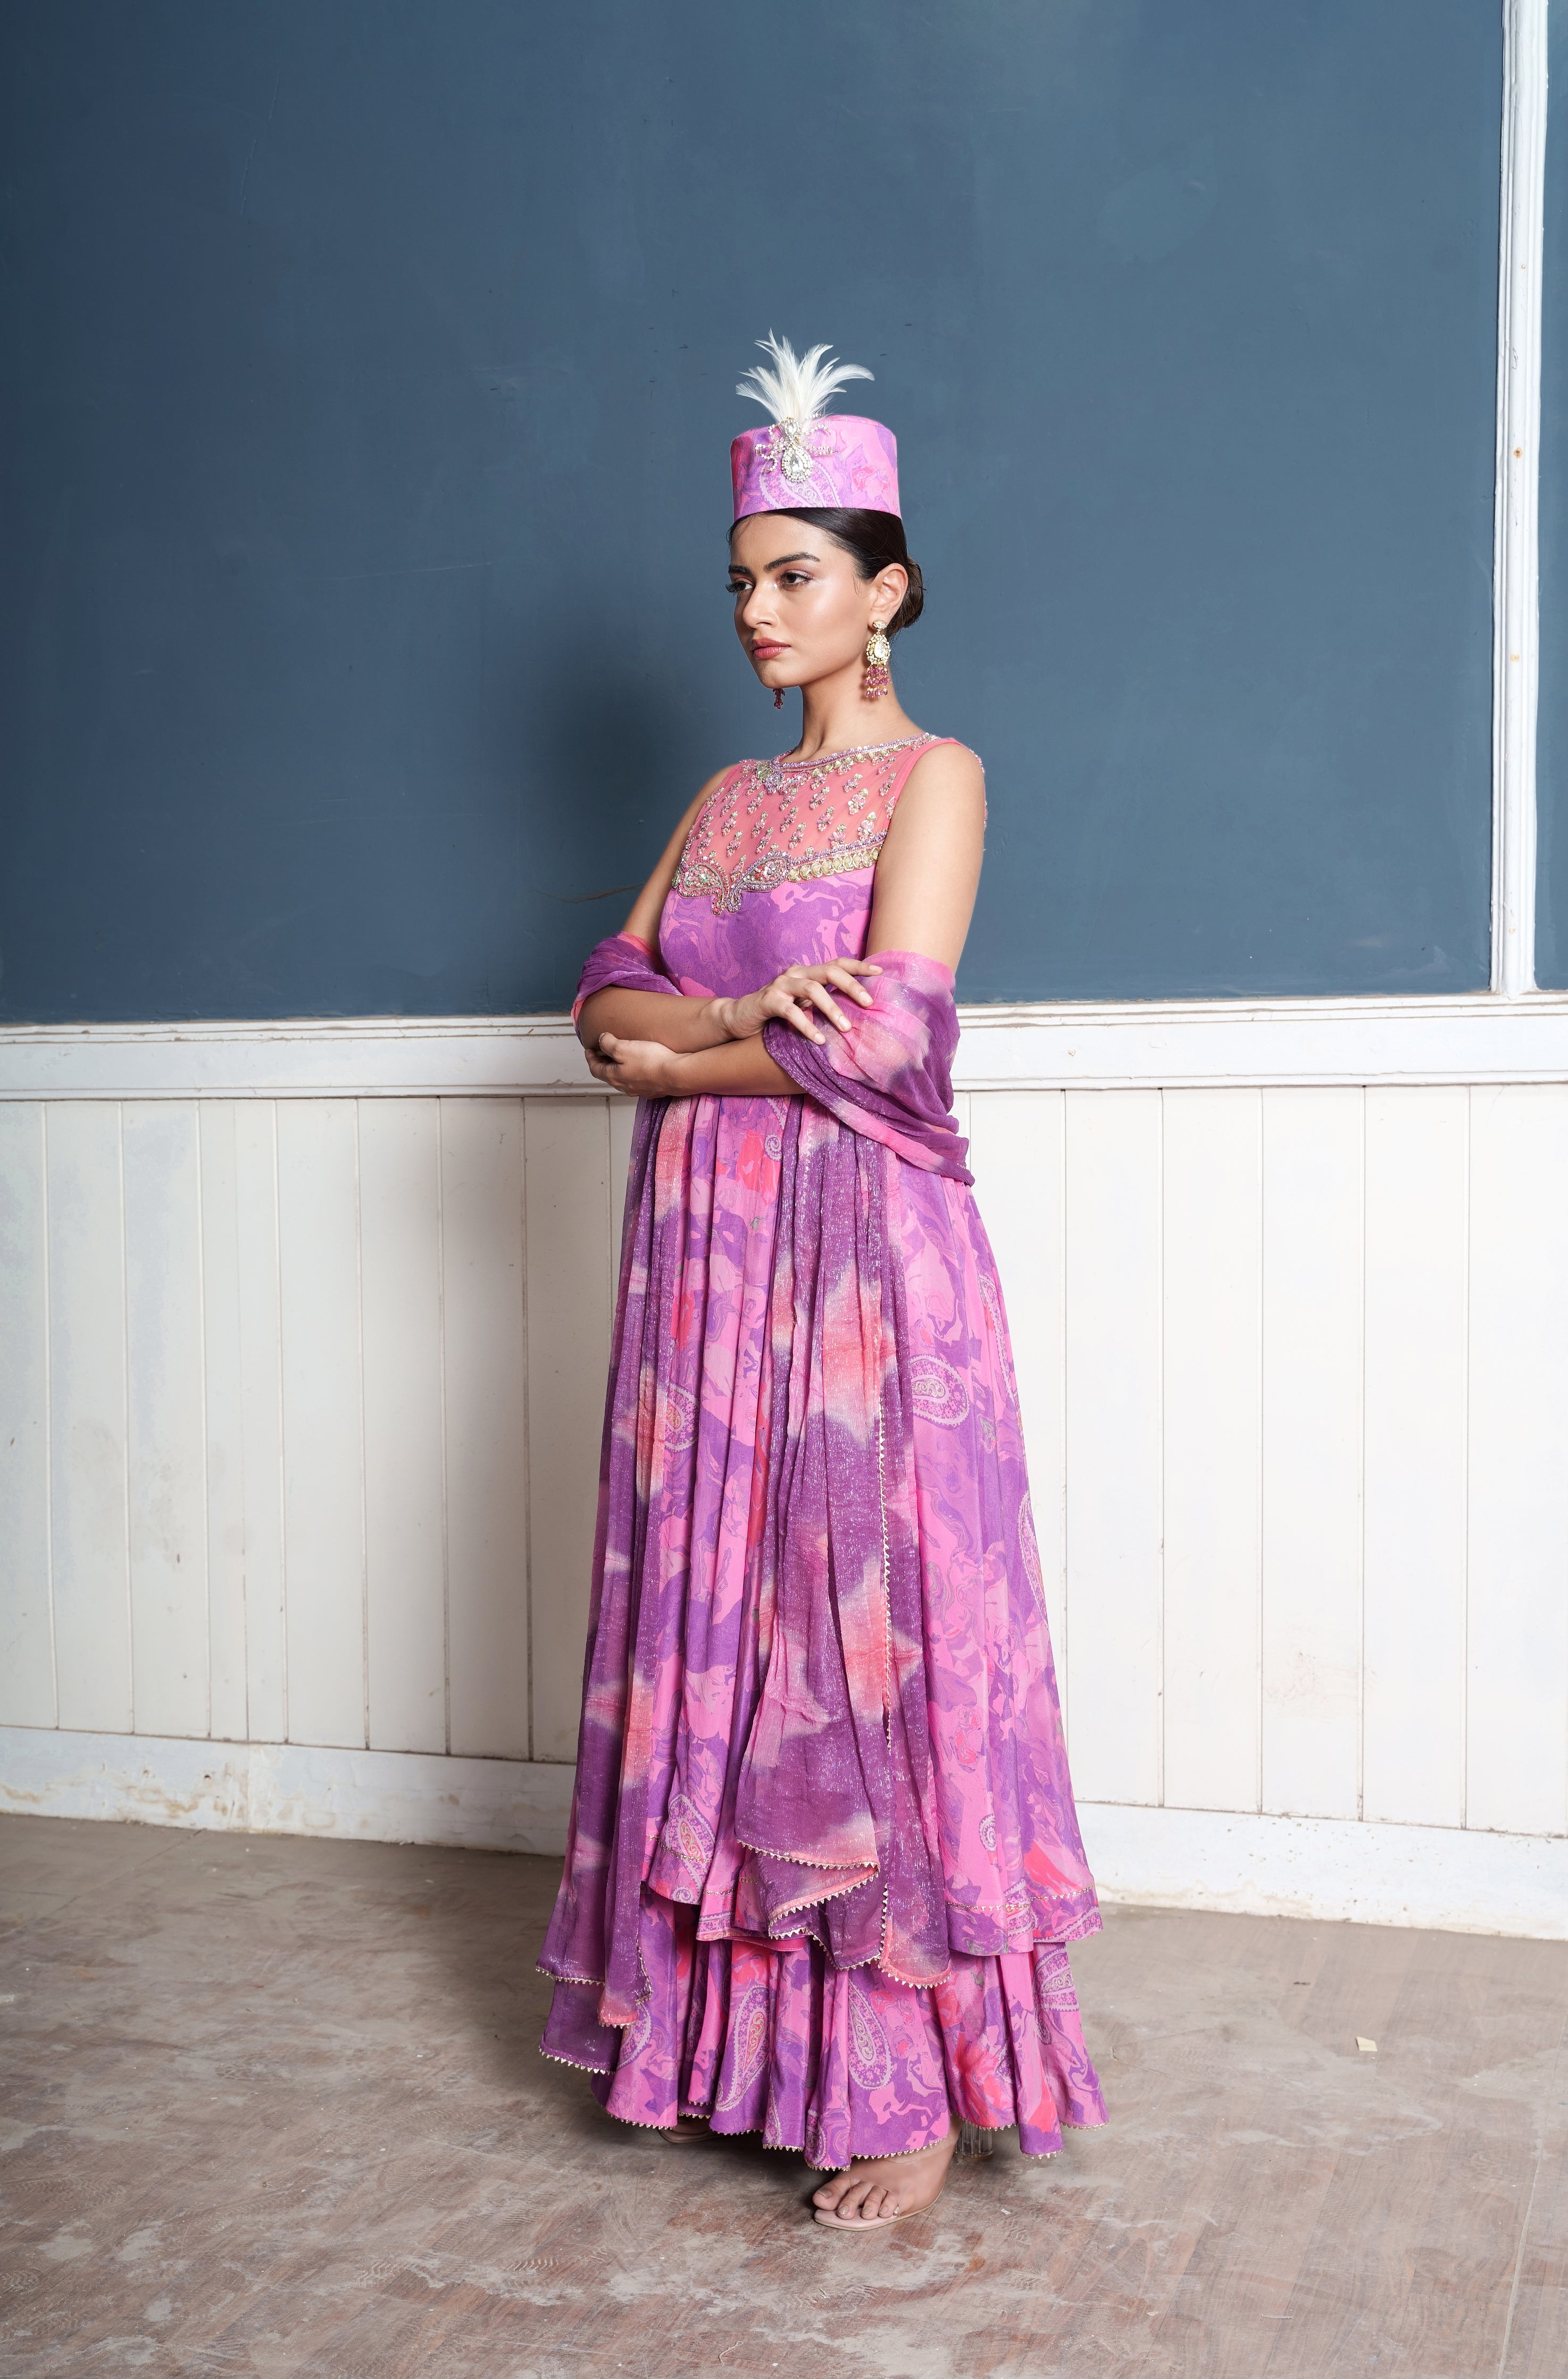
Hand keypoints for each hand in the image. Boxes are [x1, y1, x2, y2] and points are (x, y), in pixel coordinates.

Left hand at [585, 1033, 688, 1097]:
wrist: (677, 1074)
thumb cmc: (651, 1061)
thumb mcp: (623, 1048)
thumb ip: (608, 1043)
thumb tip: (601, 1040)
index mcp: (614, 1077)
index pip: (595, 1068)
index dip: (590, 1058)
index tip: (589, 1050)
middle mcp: (625, 1087)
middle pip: (609, 1075)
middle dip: (604, 1063)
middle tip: (603, 1053)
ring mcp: (640, 1090)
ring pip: (624, 1079)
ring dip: (619, 1069)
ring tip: (622, 1058)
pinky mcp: (654, 1089)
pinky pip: (639, 1081)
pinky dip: (634, 1073)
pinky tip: (641, 1066)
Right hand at [715, 959, 881, 1046]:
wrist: (740, 1017)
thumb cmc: (777, 1013)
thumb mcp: (804, 1005)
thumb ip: (824, 1002)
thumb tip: (858, 1014)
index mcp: (808, 972)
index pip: (837, 963)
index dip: (859, 966)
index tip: (880, 973)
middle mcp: (796, 973)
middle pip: (829, 971)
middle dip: (852, 986)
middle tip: (869, 1003)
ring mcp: (781, 985)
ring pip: (812, 989)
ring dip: (832, 1008)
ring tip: (846, 1028)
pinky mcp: (768, 1001)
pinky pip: (791, 1011)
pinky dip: (807, 1025)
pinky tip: (818, 1039)